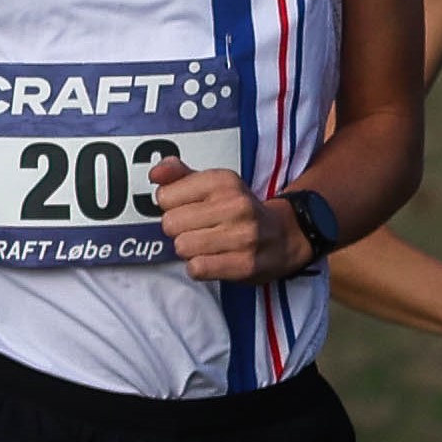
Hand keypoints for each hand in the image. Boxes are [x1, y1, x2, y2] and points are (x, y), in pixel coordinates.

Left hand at [153, 159, 302, 283]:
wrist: (285, 235)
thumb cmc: (239, 210)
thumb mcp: (214, 185)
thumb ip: (179, 175)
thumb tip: (155, 172)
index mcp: (225, 181)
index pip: (165, 196)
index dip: (172, 206)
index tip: (192, 208)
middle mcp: (237, 205)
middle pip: (170, 224)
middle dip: (179, 230)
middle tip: (200, 229)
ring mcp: (244, 235)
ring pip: (182, 247)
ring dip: (190, 250)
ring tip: (208, 245)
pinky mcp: (245, 263)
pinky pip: (197, 268)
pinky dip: (200, 267)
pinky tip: (215, 259)